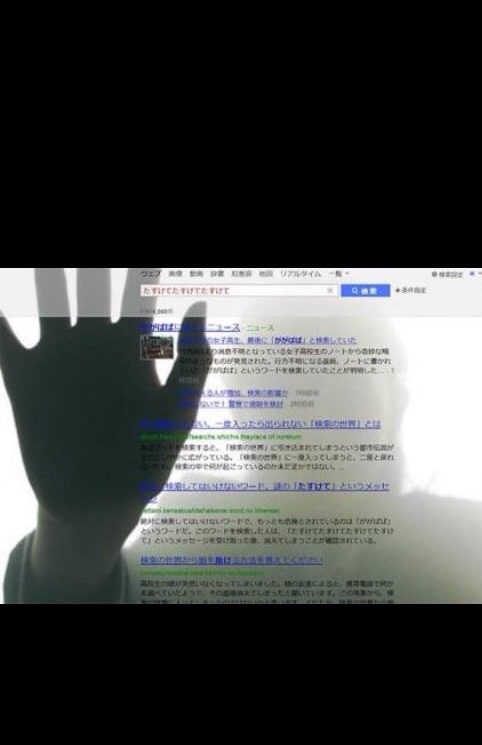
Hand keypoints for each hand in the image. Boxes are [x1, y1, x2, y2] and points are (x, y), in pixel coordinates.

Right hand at [0, 268, 210, 592]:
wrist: (100, 503)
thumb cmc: (148, 459)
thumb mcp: (178, 414)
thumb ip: (191, 363)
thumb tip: (198, 305)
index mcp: (134, 348)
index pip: (137, 292)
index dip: (140, 268)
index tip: (144, 250)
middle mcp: (94, 344)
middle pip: (89, 287)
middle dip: (88, 263)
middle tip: (78, 241)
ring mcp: (58, 360)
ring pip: (46, 303)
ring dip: (43, 278)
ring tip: (38, 258)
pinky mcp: (25, 382)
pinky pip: (4, 343)